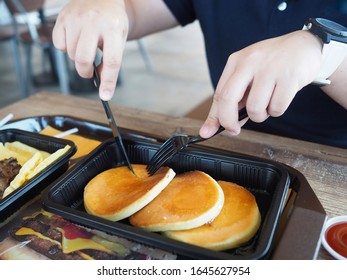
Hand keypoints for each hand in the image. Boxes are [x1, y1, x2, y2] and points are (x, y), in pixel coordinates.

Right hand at [53, 0, 128, 99]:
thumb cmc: (112, 21)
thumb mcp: (119, 39)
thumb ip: (111, 60)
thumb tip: (101, 81)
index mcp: (113, 28)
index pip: (112, 61)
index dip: (108, 81)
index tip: (105, 95)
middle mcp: (94, 21)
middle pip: (83, 59)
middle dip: (85, 71)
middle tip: (89, 70)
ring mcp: (75, 18)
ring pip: (71, 54)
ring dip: (78, 58)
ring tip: (86, 46)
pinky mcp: (62, 17)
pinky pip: (59, 45)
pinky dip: (66, 48)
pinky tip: (75, 39)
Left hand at [199, 30, 322, 137]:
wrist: (305, 46)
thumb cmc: (273, 65)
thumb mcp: (249, 74)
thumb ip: (236, 97)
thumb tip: (220, 125)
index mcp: (236, 61)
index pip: (219, 94)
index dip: (214, 117)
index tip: (209, 132)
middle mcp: (249, 62)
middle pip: (228, 99)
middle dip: (228, 122)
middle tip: (234, 130)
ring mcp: (269, 69)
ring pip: (254, 108)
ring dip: (260, 116)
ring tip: (267, 104)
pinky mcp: (289, 76)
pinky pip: (277, 108)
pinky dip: (277, 111)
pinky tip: (280, 98)